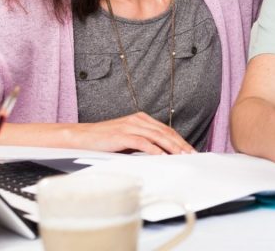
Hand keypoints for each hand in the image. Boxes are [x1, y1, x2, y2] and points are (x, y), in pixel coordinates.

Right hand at [68, 112, 194, 154]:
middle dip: (181, 144)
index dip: (180, 140)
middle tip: (192, 154)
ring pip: (157, 136)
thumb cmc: (104, 140)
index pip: (166, 130)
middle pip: (165, 133)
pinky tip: (162, 156)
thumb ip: (143, 142)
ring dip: (172, 147)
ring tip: (182, 156)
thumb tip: (160, 154)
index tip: (190, 150)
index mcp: (141, 119)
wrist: (81, 136)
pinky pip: (142, 142)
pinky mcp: (122, 135)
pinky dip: (154, 149)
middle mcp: (138, 120)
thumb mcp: (127, 138)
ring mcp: (130, 126)